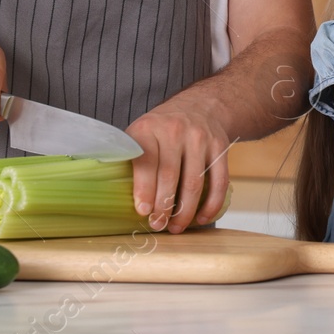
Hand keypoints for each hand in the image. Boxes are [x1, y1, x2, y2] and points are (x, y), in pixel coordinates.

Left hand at [127, 89, 233, 232]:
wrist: (201, 106)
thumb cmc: (163, 128)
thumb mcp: (141, 132)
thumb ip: (130, 157)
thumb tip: (114, 196)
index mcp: (149, 128)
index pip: (145, 162)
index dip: (144, 189)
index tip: (143, 211)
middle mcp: (175, 130)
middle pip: (169, 175)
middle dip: (163, 206)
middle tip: (158, 224)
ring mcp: (200, 139)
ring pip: (194, 182)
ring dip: (185, 210)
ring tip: (176, 227)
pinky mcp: (220, 148)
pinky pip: (219, 181)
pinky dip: (212, 203)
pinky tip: (202, 218)